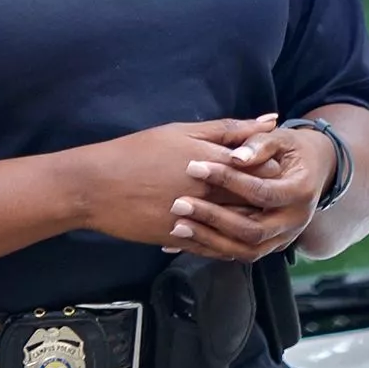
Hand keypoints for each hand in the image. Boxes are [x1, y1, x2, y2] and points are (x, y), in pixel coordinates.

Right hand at [61, 117, 279, 246]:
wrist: (95, 186)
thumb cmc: (138, 152)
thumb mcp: (183, 132)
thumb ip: (229, 129)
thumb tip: (270, 120)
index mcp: (211, 161)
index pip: (263, 169)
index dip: (272, 169)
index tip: (271, 167)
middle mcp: (207, 192)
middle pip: (256, 200)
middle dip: (266, 197)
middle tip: (269, 192)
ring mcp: (194, 219)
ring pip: (239, 228)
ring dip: (250, 222)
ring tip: (254, 214)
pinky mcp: (180, 239)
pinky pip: (214, 247)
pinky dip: (225, 242)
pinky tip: (230, 235)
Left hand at [170, 123, 326, 260]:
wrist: (314, 171)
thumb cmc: (293, 150)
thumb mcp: (282, 139)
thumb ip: (260, 143)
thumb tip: (236, 157)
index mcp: (301, 192)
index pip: (261, 192)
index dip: (228, 180)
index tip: (194, 167)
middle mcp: (295, 222)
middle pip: (253, 231)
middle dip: (214, 218)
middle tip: (180, 203)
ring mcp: (283, 238)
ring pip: (245, 250)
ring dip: (210, 239)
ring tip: (178, 225)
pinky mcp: (270, 247)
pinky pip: (239, 255)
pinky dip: (211, 249)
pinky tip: (185, 239)